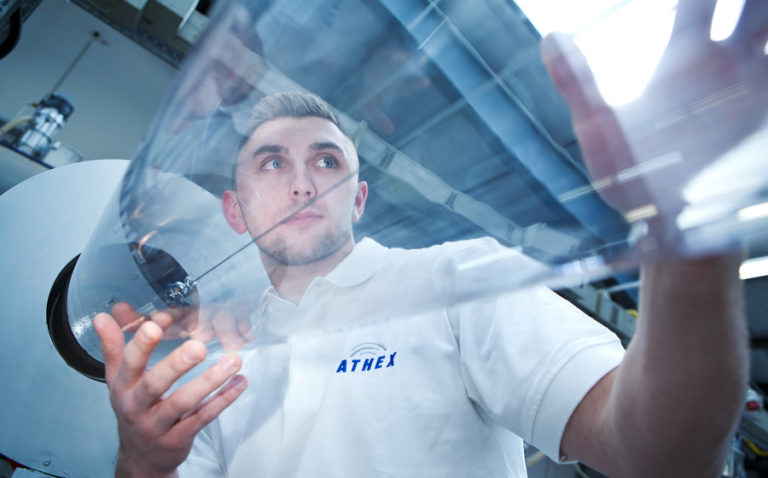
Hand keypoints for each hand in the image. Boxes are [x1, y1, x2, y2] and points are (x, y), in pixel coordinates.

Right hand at [94, 307, 247, 476]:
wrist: (141, 457)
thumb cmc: (133, 408)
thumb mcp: (118, 379)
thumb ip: (113, 346)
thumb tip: (103, 316)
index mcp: (123, 387)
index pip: (128, 364)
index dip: (140, 345)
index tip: (155, 325)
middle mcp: (137, 407)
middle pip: (154, 384)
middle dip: (176, 364)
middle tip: (198, 346)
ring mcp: (158, 425)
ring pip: (183, 402)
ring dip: (210, 381)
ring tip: (233, 361)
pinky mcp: (180, 437)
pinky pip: (203, 417)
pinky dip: (223, 399)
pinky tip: (239, 382)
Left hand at [541, 0, 767, 222]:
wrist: (665, 223)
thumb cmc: (625, 174)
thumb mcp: (597, 126)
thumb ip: (578, 82)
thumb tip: (549, 36)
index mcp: (682, 58)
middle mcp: (720, 65)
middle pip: (750, 7)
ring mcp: (749, 88)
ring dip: (766, 16)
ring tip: (760, 12)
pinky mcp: (763, 115)